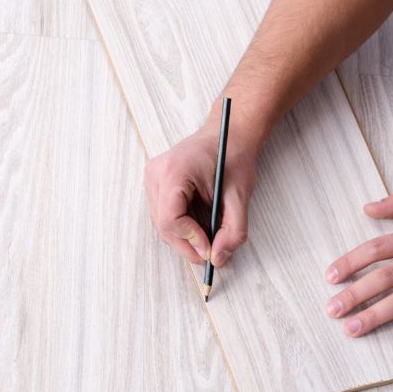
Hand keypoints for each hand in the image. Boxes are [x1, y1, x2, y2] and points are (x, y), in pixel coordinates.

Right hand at [144, 109, 258, 267]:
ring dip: (184, 237)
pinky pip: (163, 214)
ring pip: (161, 223)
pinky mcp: (156, 182)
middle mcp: (157, 173)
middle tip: (210, 255)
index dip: (191, 239)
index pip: (171, 219)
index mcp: (174, 170)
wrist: (229, 133)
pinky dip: (181, 226)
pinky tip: (199, 226)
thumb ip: (233, 229)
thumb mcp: (240, 195)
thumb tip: (219, 258)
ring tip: (208, 239)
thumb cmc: (234, 156)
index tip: (210, 248)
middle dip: (188, 244)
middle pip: (163, 225)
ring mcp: (152, 176)